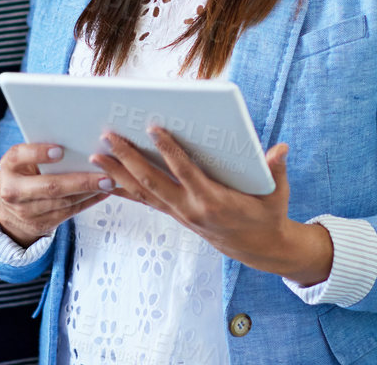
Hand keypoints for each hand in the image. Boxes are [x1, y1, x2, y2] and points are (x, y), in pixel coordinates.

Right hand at [0, 142, 112, 247]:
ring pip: (63, 202)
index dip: (39, 153)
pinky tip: (102, 192)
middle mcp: (13, 190)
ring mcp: (26, 211)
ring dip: (89, 192)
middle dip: (80, 181)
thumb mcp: (23, 160)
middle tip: (105, 174)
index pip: (20, 156)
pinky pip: (69, 212)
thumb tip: (75, 137)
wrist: (8, 211)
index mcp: (8, 166)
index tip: (61, 150)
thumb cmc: (22, 174)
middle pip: (49, 186)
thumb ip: (41, 150)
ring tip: (109, 182)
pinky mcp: (41, 224)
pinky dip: (88, 201)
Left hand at [91, 127, 332, 285]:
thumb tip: (280, 149)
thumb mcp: (276, 195)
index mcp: (212, 200)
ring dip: (118, 174)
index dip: (168, 150)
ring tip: (96, 155)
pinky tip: (106, 178)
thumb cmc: (267, 215)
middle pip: (152, 181)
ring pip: (142, 192)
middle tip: (109, 136)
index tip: (152, 128)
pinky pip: (145, 201)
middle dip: (128, 158)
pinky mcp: (175, 214)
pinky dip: (125, 189)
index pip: (185, 171)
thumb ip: (276, 170)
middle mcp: (190, 209)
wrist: (258, 248)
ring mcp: (179, 213)